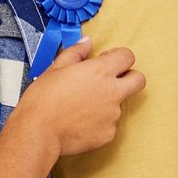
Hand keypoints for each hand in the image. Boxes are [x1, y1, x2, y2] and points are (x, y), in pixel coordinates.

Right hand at [0, 39, 144, 177]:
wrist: (38, 131)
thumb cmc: (43, 99)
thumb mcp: (56, 68)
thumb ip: (76, 52)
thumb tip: (87, 42)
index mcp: (101, 71)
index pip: (128, 56)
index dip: (118, 57)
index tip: (106, 60)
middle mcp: (112, 92)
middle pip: (139, 80)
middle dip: (130, 77)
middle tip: (110, 81)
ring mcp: (112, 115)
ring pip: (120, 104)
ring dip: (108, 102)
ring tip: (81, 106)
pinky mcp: (108, 134)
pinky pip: (109, 124)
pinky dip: (99, 122)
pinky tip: (80, 122)